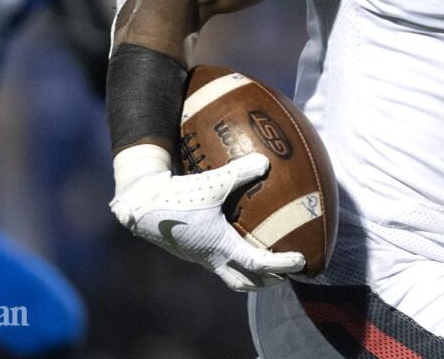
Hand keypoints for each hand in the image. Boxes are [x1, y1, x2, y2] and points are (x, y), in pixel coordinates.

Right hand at [110, 145, 304, 290]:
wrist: (141, 204)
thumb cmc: (177, 195)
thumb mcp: (212, 181)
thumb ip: (240, 171)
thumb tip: (266, 161)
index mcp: (219, 248)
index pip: (258, 265)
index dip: (282, 264)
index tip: (302, 261)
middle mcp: (210, 258)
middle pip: (245, 282)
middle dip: (269, 281)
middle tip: (288, 275)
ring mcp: (199, 256)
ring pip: (230, 275)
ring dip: (250, 275)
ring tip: (266, 265)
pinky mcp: (191, 248)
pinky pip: (218, 260)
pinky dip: (234, 257)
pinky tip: (237, 239)